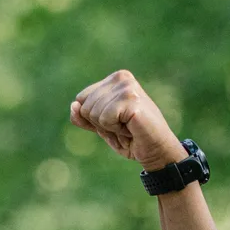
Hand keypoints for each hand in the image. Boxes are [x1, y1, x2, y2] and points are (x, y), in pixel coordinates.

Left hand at [70, 70, 186, 171]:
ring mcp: (127, 87)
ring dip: (109, 127)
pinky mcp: (132, 100)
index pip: (81, 98)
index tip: (116, 120)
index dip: (94, 117)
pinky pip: (104, 119)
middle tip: (124, 126)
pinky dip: (116, 130)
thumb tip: (73, 105)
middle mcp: (122, 78)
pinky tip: (132, 128)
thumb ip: (84, 116)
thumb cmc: (130, 138)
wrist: (156, 151)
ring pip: (93, 113)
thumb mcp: (101, 127)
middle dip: (100, 123)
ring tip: (129, 127)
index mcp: (115, 79)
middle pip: (85, 106)